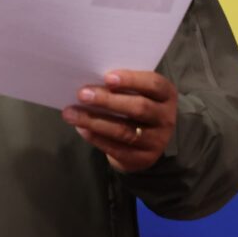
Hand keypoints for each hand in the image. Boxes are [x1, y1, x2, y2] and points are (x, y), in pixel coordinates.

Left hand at [62, 70, 177, 172]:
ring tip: (71, 113)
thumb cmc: (136, 107)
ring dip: (94, 121)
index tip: (107, 77)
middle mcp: (165, 118)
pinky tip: (81, 128)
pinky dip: (96, 138)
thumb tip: (90, 83)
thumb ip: (120, 86)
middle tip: (82, 94)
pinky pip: (116, 148)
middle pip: (139, 108)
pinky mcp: (142, 158)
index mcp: (166, 95)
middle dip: (107, 100)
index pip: (154, 84)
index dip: (131, 80)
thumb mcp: (138, 93)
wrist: (148, 142)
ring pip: (124, 130)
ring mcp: (156, 140)